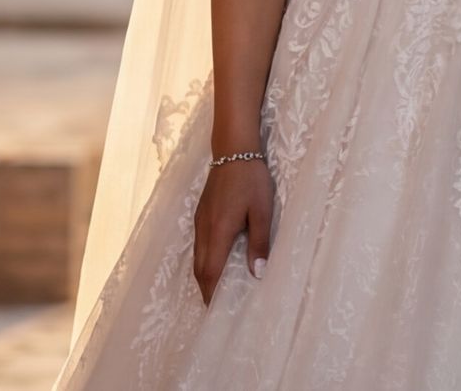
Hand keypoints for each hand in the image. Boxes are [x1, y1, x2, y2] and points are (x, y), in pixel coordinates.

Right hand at [192, 157, 274, 301]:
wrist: (233, 151)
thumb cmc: (251, 180)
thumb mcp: (263, 211)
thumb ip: (260, 242)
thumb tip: (258, 273)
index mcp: (219, 232)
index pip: (211, 270)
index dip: (211, 292)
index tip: (215, 310)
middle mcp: (204, 230)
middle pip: (199, 268)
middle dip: (206, 288)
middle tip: (215, 306)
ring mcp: (200, 221)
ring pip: (197, 256)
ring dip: (204, 275)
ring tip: (215, 289)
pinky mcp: (201, 214)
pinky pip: (199, 245)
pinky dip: (203, 260)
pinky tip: (214, 261)